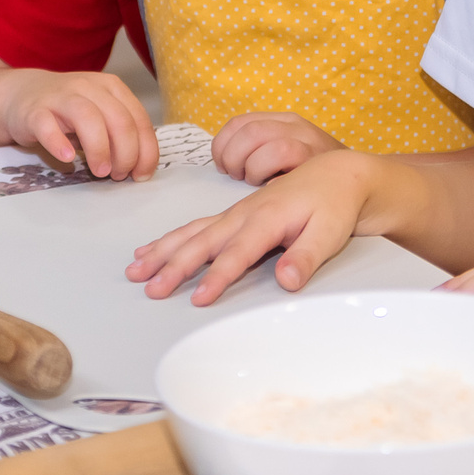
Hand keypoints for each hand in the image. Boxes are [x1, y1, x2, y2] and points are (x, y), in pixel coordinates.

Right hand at [0, 67, 157, 179]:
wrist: (21, 95)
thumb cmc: (67, 111)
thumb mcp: (100, 115)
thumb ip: (119, 134)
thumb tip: (139, 167)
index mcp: (112, 88)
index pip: (139, 119)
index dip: (145, 151)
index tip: (141, 175)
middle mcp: (89, 87)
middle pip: (118, 119)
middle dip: (126, 153)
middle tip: (118, 176)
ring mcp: (60, 97)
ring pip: (88, 117)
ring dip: (99, 149)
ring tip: (101, 172)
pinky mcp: (34, 111)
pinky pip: (47, 126)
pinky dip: (59, 143)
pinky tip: (68, 159)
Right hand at [127, 149, 374, 304]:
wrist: (337, 176)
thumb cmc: (334, 205)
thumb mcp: (329, 233)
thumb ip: (306, 257)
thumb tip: (287, 281)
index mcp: (267, 219)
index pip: (237, 254)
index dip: (217, 277)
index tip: (198, 298)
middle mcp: (244, 214)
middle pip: (202, 242)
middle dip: (174, 266)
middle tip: (150, 289)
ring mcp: (235, 213)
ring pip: (191, 233)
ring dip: (162, 251)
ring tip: (135, 269)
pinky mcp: (233, 215)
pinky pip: (195, 227)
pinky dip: (171, 239)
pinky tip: (152, 249)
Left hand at [209, 112, 343, 183]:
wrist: (360, 179)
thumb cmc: (313, 174)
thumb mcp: (285, 152)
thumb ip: (258, 151)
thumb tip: (224, 163)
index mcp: (280, 120)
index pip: (239, 123)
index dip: (222, 145)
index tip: (221, 166)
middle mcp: (294, 126)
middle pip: (249, 132)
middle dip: (233, 158)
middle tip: (237, 176)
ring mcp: (309, 142)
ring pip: (267, 147)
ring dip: (253, 169)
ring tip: (255, 181)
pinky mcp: (319, 161)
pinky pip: (288, 161)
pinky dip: (274, 178)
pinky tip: (274, 187)